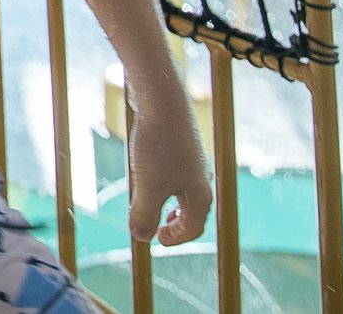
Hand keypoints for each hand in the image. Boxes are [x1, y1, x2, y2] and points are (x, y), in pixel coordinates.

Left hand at [127, 94, 212, 245]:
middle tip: (158, 229)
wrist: (162, 101)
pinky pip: (174, 172)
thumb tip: (141, 237)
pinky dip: (163, 183)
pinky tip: (145, 174)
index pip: (194, 228)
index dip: (176, 239)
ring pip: (183, 190)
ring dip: (169, 204)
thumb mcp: (148, 186)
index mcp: (200, 193)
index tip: (157, 240)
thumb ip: (144, 214)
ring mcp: (191, 160)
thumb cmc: (158, 146)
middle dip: (177, 224)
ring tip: (151, 204)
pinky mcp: (179, 145)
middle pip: (193, 210)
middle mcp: (201, 177)